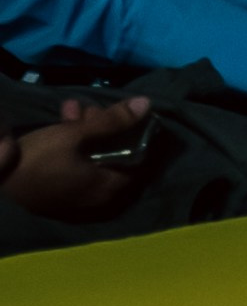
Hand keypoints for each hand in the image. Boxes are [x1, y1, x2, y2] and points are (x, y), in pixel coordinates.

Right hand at [0, 97, 151, 221]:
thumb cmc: (40, 159)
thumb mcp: (76, 134)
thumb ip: (113, 120)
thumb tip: (147, 105)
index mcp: (107, 189)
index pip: (139, 163)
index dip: (137, 136)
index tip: (129, 115)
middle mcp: (96, 200)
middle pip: (113, 157)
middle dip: (105, 127)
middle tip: (91, 108)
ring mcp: (76, 200)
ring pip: (92, 159)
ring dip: (86, 131)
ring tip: (70, 109)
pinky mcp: (59, 194)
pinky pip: (77, 167)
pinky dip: (74, 147)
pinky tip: (62, 123)